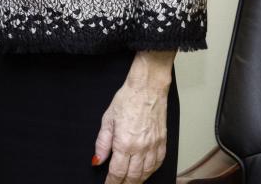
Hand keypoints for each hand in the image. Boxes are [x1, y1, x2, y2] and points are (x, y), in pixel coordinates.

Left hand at [93, 51, 174, 182]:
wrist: (148, 88)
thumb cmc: (127, 99)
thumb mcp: (107, 119)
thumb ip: (102, 143)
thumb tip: (97, 160)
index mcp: (124, 143)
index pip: (117, 172)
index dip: (111, 183)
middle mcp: (140, 148)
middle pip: (133, 177)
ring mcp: (153, 146)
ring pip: (146, 173)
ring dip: (137, 180)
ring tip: (130, 182)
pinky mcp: (163, 142)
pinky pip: (158, 163)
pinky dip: (151, 171)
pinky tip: (145, 172)